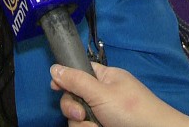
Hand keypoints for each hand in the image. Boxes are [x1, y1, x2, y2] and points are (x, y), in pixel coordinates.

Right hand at [50, 63, 188, 126]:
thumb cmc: (133, 110)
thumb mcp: (101, 92)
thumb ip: (76, 81)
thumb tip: (54, 68)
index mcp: (106, 78)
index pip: (79, 72)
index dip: (65, 79)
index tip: (55, 87)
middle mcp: (103, 96)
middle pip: (74, 97)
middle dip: (73, 107)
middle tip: (81, 113)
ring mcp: (104, 115)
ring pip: (77, 118)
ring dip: (82, 124)